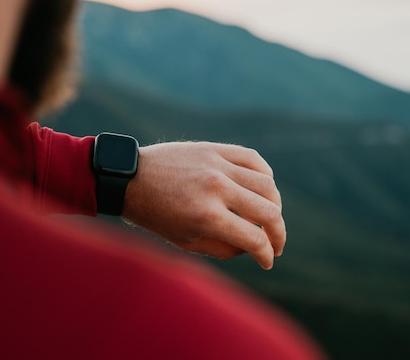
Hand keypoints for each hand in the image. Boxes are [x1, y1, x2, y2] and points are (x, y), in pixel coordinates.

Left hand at [121, 142, 284, 269]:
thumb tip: (253, 245)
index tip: (268, 260)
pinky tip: (263, 188)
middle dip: (279, 234)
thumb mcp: (186, 242)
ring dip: (275, 206)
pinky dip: (265, 176)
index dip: (266, 254)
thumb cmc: (156, 215)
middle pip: (269, 212)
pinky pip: (254, 160)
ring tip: (270, 217)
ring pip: (267, 185)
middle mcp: (216, 188)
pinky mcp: (215, 149)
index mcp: (207, 216)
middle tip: (276, 244)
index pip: (254, 238)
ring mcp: (217, 165)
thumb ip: (224, 248)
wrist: (130, 179)